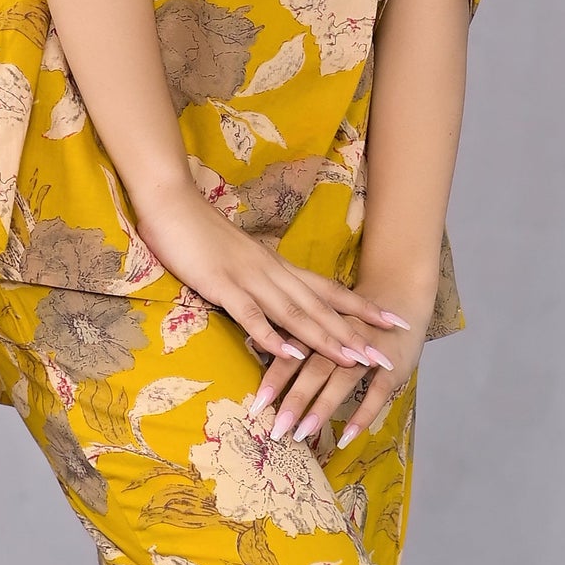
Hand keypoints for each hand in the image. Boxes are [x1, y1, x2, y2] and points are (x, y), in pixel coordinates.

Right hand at [130, 179, 405, 377]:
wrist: (172, 204)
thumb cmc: (202, 233)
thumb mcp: (240, 258)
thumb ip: (261, 278)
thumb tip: (281, 298)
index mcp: (278, 266)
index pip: (329, 289)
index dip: (361, 307)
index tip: (392, 322)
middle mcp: (272, 271)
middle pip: (320, 306)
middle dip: (353, 333)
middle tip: (383, 355)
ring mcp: (248, 278)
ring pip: (295, 312)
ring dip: (324, 338)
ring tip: (352, 360)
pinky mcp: (222, 284)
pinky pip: (251, 314)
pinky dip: (272, 336)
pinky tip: (290, 354)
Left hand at [252, 290, 428, 448]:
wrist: (399, 294)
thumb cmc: (350, 314)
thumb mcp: (318, 316)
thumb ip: (290, 332)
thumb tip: (253, 343)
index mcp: (320, 326)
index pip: (294, 353)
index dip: (275, 378)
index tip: (257, 404)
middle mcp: (342, 338)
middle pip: (315, 368)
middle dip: (296, 399)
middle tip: (277, 427)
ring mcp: (369, 352)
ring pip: (343, 379)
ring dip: (323, 407)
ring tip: (304, 433)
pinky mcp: (392, 366)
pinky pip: (378, 393)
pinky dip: (363, 415)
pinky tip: (347, 436)